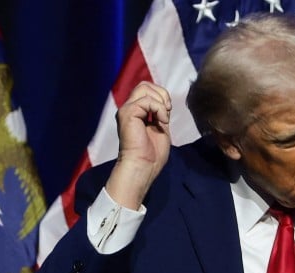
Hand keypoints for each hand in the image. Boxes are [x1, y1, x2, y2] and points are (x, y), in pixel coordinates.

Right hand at [104, 82, 172, 209]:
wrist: (143, 167)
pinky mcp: (128, 113)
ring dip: (160, 101)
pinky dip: (159, 109)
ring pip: (144, 88)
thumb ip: (160, 114)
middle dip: (161, 94)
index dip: (161, 95)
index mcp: (135, 112)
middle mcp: (128, 108)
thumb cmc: (152, 155)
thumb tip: (165, 102)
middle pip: (144, 84)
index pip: (147, 89)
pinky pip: (147, 101)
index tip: (168, 111)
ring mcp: (126, 110)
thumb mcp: (160, 128)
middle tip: (167, 111)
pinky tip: (161, 122)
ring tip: (163, 118)